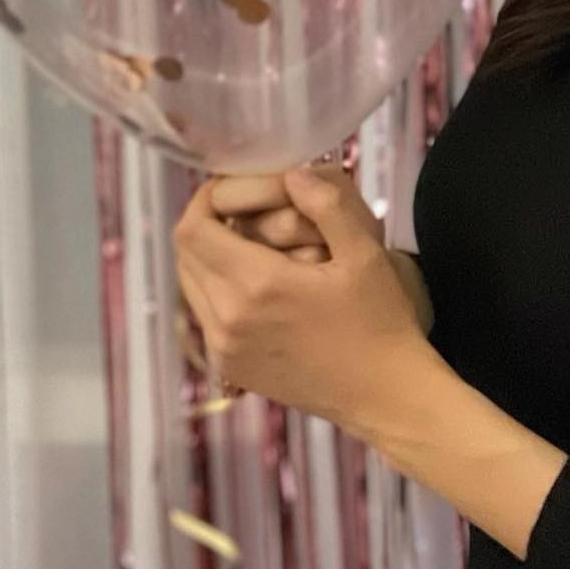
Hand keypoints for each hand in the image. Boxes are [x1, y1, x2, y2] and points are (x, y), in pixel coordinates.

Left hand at [174, 165, 431, 427]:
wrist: (384, 394)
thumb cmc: (380, 321)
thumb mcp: (365, 255)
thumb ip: (327, 206)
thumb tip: (292, 174)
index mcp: (257, 285)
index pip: (194, 229)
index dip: (203, 199)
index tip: (230, 187)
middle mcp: (228, 318)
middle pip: (185, 254)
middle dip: (205, 224)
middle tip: (241, 210)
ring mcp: (224, 348)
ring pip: (190, 285)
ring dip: (208, 257)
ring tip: (248, 244)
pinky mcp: (230, 367)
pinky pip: (204, 315)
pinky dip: (216, 289)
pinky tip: (254, 284)